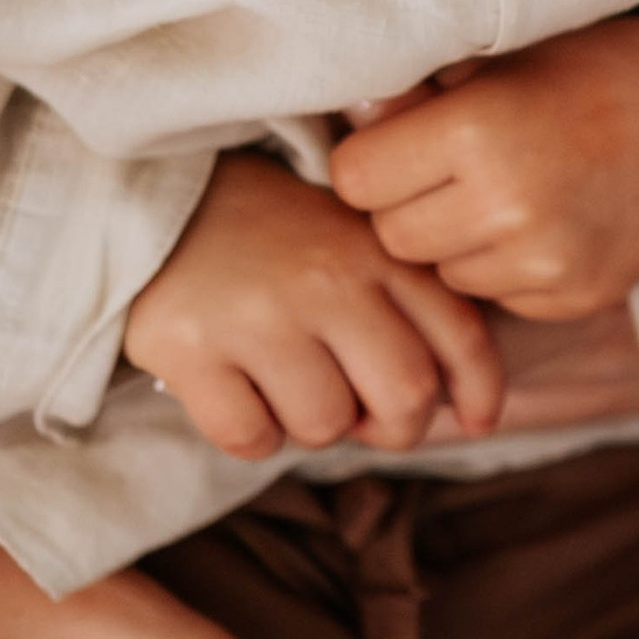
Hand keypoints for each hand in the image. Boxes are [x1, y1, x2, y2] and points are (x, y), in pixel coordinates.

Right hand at [126, 152, 503, 456]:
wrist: (159, 200)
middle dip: (393, 427)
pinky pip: (250, 438)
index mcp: (375, 251)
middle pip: (405, 398)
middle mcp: (325, 279)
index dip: (479, 392)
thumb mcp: (354, 241)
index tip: (477, 423)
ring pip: (325, 426)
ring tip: (284, 381)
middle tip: (360, 413)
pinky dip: (250, 434)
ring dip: (311, 425)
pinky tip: (237, 391)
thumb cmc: (273, 237)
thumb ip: (407, 300)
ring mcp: (256, 314)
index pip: (459, 335)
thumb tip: (457, 401)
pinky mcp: (188, 347)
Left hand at [332, 11, 638, 322]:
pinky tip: (545, 224)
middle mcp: (507, 205)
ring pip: (443, 274)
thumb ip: (415, 95)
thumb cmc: (589, 72)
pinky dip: (506, 270)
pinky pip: (497, 300)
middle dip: (409, 207)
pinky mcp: (575, 298)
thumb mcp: (498, 57)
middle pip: (392, 236)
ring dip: (456, 243)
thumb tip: (343, 121)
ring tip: (505, 196)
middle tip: (452, 172)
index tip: (403, 144)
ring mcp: (545, 263)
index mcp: (477, 130)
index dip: (373, 161)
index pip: (355, 179)